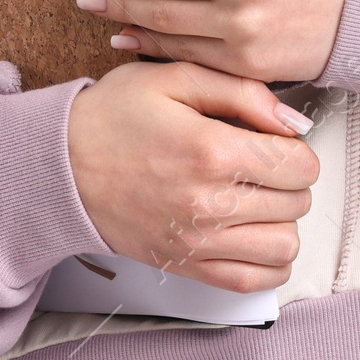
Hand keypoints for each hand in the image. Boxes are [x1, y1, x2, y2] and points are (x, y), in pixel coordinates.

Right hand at [66, 59, 317, 292]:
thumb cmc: (115, 115)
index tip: (276, 139)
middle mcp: (210, 203)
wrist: (60, 165)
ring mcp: (198, 242)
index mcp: (212, 149)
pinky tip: (253, 234)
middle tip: (264, 163)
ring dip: (283, 221)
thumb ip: (243, 92)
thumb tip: (296, 124)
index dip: (297, 147)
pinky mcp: (186, 267)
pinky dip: (267, 262)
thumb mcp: (176, 77)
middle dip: (291, 180)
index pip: (299, 164)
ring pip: (285, 247)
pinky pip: (253, 282)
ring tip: (259, 197)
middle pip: (297, 203)